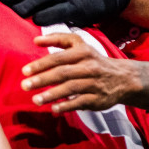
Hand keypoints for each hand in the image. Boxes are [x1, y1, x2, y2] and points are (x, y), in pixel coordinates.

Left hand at [21, 33, 138, 112]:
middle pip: (63, 73)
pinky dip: (67, 106)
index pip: (58, 58)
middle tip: (25, 85)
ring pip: (71, 88)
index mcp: (83, 52)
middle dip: (42, 80)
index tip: (25, 71)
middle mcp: (89, 67)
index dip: (41, 64)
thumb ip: (58, 39)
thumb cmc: (93, 60)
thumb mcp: (79, 45)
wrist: (123, 78)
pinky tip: (53, 108)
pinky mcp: (98, 99)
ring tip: (35, 100)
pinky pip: (81, 102)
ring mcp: (95, 83)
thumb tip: (36, 39)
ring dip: (51, 95)